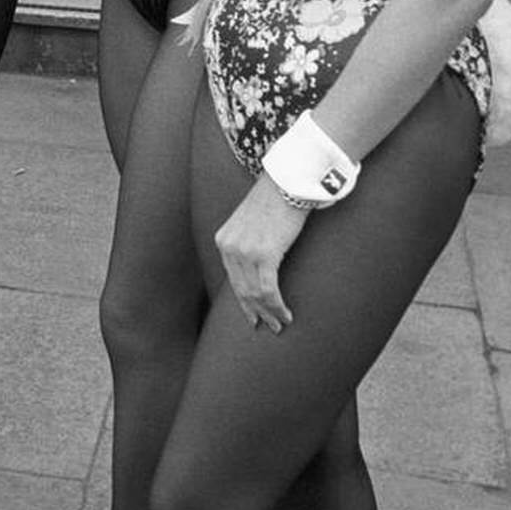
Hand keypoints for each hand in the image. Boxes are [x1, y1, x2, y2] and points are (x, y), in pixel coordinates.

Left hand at [214, 175, 309, 332]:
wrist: (287, 182)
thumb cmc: (275, 201)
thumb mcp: (251, 224)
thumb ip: (249, 245)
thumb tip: (259, 270)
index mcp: (223, 240)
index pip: (232, 280)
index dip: (244, 302)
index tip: (254, 317)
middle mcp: (229, 247)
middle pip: (242, 290)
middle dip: (257, 312)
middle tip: (271, 327)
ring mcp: (245, 251)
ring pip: (255, 294)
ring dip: (270, 313)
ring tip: (281, 324)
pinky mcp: (264, 253)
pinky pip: (268, 290)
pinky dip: (277, 306)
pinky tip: (286, 314)